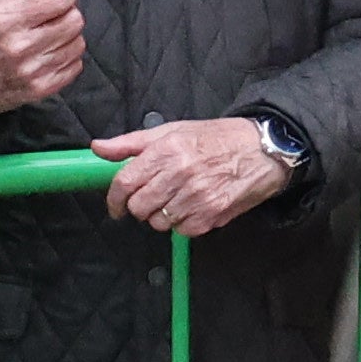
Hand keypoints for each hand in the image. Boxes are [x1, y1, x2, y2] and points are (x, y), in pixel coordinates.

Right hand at [0, 0, 88, 125]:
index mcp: (7, 19)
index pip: (60, 0)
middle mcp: (20, 47)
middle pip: (74, 21)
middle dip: (69, 11)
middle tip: (54, 13)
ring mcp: (32, 71)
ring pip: (77, 44)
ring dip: (69, 34)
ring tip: (51, 32)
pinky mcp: (40, 90)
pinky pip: (75, 67)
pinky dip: (69, 56)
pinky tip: (51, 51)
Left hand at [97, 116, 290, 235]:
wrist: (262, 150)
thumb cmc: (216, 138)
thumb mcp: (172, 131)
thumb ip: (131, 143)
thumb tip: (98, 148)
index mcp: (166, 150)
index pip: (125, 182)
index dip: (114, 199)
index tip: (115, 206)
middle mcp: (179, 173)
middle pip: (139, 207)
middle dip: (139, 207)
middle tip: (150, 200)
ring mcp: (196, 196)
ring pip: (158, 222)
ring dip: (161, 216)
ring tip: (176, 200)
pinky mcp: (211, 215)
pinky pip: (181, 230)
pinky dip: (183, 223)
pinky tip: (193, 207)